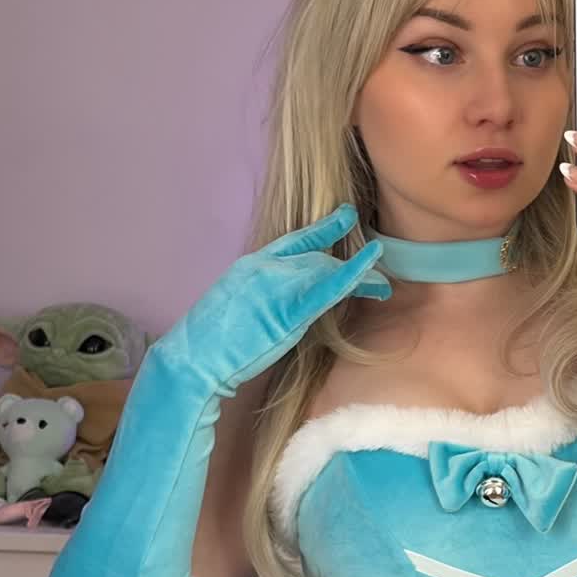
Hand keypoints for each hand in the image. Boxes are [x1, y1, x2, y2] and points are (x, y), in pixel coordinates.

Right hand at [155, 203, 390, 396]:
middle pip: (317, 257)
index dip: (323, 229)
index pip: (294, 240)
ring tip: (383, 284)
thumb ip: (259, 298)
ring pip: (327, 269)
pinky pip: (330, 286)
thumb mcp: (234, 309)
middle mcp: (266, 266)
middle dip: (349, 264)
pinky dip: (355, 273)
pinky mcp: (289, 307)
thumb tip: (277, 305)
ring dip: (359, 275)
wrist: (193, 358)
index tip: (346, 219)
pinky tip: (372, 264)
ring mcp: (277, 284)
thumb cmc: (209, 344)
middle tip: (377, 269)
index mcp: (251, 265)